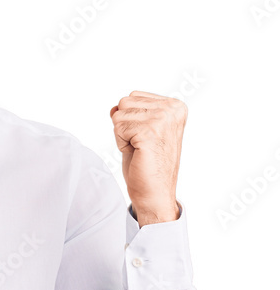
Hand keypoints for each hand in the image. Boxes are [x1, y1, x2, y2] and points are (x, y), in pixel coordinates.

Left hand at [109, 90, 186, 223]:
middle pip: (124, 103)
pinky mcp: (150, 131)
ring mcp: (163, 119)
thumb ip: (131, 113)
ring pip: (119, 115)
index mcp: (175, 105)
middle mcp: (172, 109)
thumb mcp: (140, 130)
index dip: (130, 120)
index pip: (133, 97)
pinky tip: (137, 154)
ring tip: (140, 150)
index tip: (145, 138)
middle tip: (140, 145)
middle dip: (124, 126)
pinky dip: (121, 143)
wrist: (154, 192)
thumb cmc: (147, 164)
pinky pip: (118, 127)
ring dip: (123, 135)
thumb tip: (114, 106)